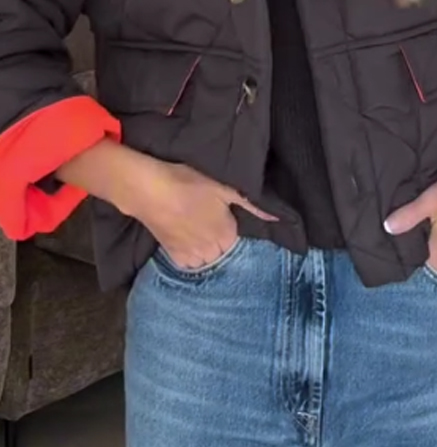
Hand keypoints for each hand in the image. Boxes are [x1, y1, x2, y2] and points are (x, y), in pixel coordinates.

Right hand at [129, 159, 276, 269]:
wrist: (150, 190)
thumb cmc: (188, 183)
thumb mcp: (224, 188)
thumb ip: (252, 205)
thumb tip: (278, 217)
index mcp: (228, 235)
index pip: (237, 238)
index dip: (229, 225)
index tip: (221, 213)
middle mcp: (212, 251)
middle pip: (222, 250)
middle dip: (218, 239)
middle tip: (205, 218)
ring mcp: (192, 257)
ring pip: (206, 258)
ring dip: (204, 248)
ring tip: (194, 228)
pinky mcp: (174, 257)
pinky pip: (189, 263)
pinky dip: (189, 254)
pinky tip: (185, 238)